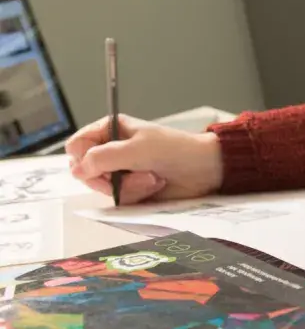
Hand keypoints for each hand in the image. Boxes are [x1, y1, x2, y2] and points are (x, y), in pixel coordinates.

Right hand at [66, 115, 223, 204]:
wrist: (204, 169)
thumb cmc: (174, 149)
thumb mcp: (137, 149)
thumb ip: (103, 157)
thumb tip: (78, 169)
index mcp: (110, 130)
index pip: (76, 145)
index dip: (83, 158)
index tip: (99, 164)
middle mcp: (112, 149)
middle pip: (85, 171)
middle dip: (110, 177)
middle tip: (131, 172)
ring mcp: (120, 170)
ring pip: (102, 188)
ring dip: (128, 186)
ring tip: (151, 177)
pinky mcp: (130, 188)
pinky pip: (119, 199)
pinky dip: (137, 194)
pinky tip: (154, 185)